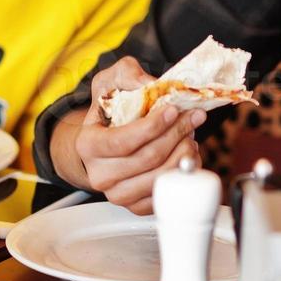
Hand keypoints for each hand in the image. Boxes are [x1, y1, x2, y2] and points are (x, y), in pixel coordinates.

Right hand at [72, 57, 204, 214]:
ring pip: (158, 179)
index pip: (123, 141)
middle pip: (147, 159)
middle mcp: (99, 174)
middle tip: (193, 117)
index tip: (173, 110)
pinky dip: (182, 174)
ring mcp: (117, 194)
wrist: (105, 138)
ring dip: (182, 154)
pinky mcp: (135, 206)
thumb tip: (149, 85)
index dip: (153, 127)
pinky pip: (164, 195)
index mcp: (87, 144)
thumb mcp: (112, 80)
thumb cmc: (110, 109)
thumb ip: (129, 74)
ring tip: (189, 135)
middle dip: (176, 135)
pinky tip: (185, 154)